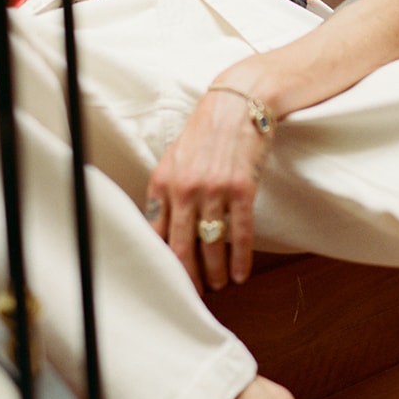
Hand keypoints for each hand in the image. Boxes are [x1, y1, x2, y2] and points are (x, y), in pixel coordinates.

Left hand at [145, 88, 270, 292]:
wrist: (240, 104)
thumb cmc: (207, 131)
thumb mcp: (176, 158)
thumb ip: (167, 191)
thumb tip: (163, 229)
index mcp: (162, 182)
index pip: (156, 235)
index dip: (164, 264)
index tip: (170, 281)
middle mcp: (184, 189)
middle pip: (181, 248)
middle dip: (190, 278)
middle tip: (197, 295)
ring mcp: (213, 190)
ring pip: (211, 245)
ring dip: (216, 273)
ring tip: (221, 285)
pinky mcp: (242, 189)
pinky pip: (239, 233)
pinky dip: (241, 259)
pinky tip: (242, 274)